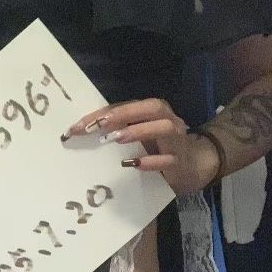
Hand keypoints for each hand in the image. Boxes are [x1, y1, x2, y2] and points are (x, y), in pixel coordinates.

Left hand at [62, 97, 220, 195]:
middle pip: (151, 108)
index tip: (78, 126)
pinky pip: (168, 159)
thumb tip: (83, 131)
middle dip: (123, 114)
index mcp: (153, 111)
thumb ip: (117, 129)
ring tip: (117, 138)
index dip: (102, 114)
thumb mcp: (137, 135)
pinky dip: (152, 161)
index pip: (126, 106)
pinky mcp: (180, 161)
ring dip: (139, 131)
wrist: (193, 165)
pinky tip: (135, 164)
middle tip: (97, 126)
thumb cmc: (158, 147)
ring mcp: (176, 140)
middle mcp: (167, 120)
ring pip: (163, 128)